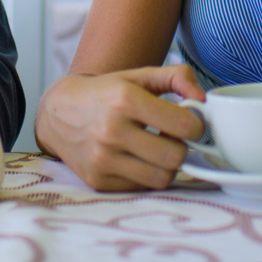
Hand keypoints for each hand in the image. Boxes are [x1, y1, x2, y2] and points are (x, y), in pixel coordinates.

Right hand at [35, 65, 205, 190]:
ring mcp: (103, 159)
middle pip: (175, 157)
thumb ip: (177, 77)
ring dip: (167, 165)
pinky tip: (138, 158)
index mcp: (125, 99)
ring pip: (161, 177)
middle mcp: (112, 131)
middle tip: (173, 138)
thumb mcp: (139, 76)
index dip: (196, 126)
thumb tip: (203, 99)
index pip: (183, 126)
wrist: (58, 113)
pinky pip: (141, 186)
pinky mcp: (98, 180)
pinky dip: (146, 174)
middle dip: (182, 148)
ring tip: (158, 149)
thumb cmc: (106, 93)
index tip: (190, 122)